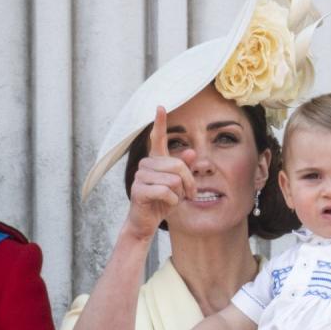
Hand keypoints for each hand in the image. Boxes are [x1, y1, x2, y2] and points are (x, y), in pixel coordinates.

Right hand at [123, 106, 196, 239]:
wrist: (145, 223)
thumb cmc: (162, 202)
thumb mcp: (178, 186)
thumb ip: (184, 169)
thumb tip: (192, 152)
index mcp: (155, 161)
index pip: (157, 138)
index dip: (160, 123)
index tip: (161, 106)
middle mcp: (146, 164)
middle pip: (178, 166)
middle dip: (188, 183)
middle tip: (189, 195)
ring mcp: (140, 176)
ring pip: (173, 180)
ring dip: (179, 194)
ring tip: (173, 200)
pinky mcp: (138, 190)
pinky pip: (165, 191)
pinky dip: (172, 201)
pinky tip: (166, 205)